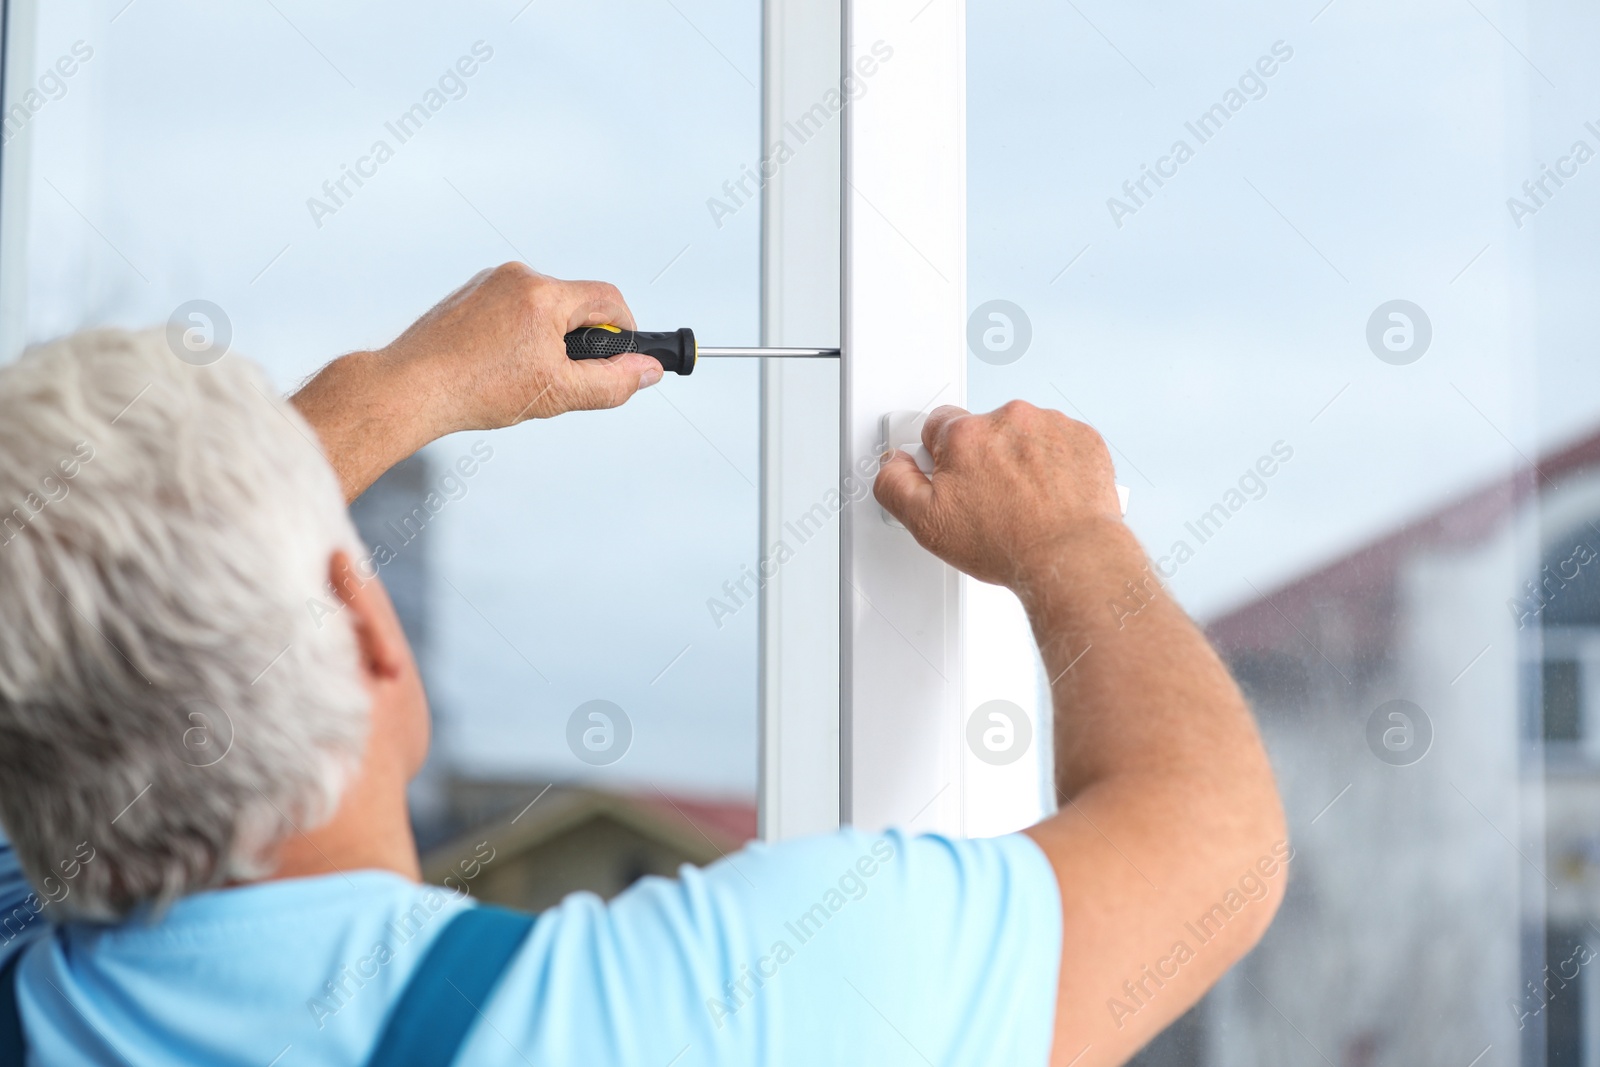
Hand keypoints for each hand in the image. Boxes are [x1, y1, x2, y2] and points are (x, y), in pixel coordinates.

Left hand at [376, 262, 662, 435]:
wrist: (410, 386)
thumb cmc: (475, 390)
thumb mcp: (557, 394)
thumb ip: (613, 382)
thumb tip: (648, 370)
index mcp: (544, 295)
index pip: (609, 300)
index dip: (625, 330)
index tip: (624, 357)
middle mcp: (519, 277)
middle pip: (576, 302)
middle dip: (582, 339)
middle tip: (567, 377)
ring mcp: (490, 282)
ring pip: (544, 306)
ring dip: (549, 337)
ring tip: (525, 376)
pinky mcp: (469, 293)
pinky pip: (513, 306)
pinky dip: (519, 333)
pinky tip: (500, 366)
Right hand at [873, 401, 1122, 587]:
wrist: (1070, 556)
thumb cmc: (1009, 543)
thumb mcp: (926, 524)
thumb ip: (895, 484)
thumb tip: (894, 464)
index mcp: (965, 434)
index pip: (937, 425)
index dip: (942, 458)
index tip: (955, 480)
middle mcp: (1008, 419)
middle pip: (982, 430)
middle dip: (982, 459)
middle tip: (990, 500)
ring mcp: (1049, 425)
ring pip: (1022, 434)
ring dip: (1020, 459)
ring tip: (1025, 501)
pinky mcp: (1082, 438)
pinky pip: (1059, 441)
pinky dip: (1054, 462)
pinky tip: (1050, 495)